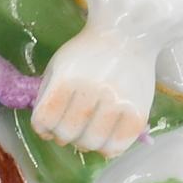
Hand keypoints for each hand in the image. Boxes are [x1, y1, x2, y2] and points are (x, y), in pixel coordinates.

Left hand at [30, 25, 154, 157]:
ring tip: (88, 133)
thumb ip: (48, 94)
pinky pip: (118, 145)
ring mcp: (118, 101)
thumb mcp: (59, 65)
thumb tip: (46, 130)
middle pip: (68, 134)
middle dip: (64, 136)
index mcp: (67, 78)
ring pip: (92, 143)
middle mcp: (92, 90)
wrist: (129, 33)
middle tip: (71, 130)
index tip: (49, 127)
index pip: (45, 119)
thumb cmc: (88, 51)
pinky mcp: (139, 111)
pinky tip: (105, 140)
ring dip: (85, 143)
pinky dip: (108, 149)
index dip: (43, 129)